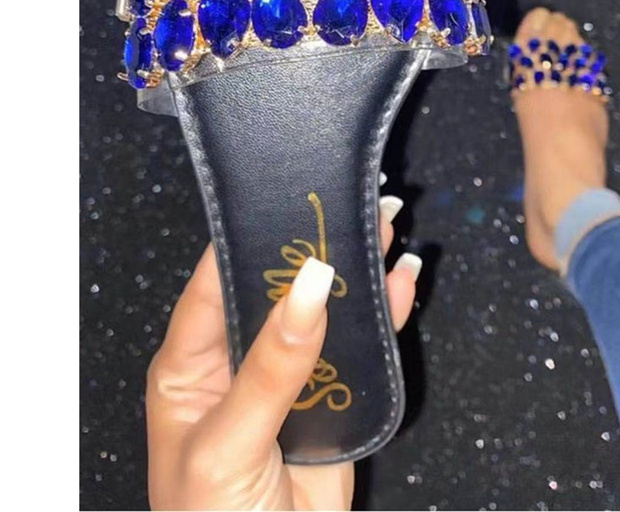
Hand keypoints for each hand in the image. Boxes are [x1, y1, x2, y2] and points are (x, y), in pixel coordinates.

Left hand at [146, 211, 418, 509]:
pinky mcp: (333, 399)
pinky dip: (383, 314)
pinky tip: (401, 282)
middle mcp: (241, 361)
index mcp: (192, 364)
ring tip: (385, 227)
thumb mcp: (228, 442)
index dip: (253, 238)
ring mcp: (291, 379)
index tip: (289, 201)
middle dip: (316, 246)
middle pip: (280, 288)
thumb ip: (272, 364)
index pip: (218, 281)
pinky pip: (361, 348)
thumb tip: (308, 283)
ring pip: (326, 311)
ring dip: (356, 272)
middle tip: (352, 204)